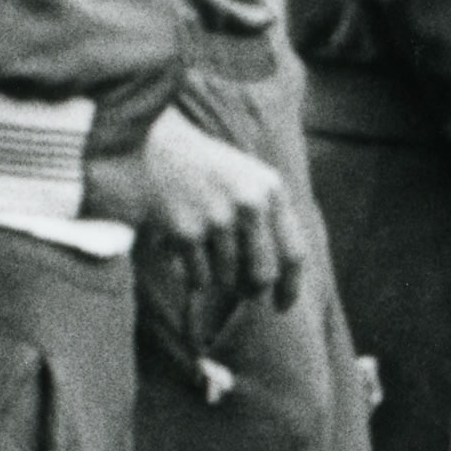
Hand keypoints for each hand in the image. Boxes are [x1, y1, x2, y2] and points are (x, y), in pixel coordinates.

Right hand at [139, 108, 305, 321]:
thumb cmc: (208, 169)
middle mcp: (249, 204)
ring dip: (216, 275)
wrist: (157, 144)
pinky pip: (199, 277)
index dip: (290, 287)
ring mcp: (217, 218)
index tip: (283, 306)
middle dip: (251, 290)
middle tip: (240, 290)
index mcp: (271, 190)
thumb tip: (275, 282)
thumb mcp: (250, 180)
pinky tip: (184, 247)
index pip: (293, 254)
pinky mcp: (186, 231)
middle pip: (262, 276)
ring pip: (227, 279)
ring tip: (203, 247)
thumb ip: (271, 220)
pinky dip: (193, 273)